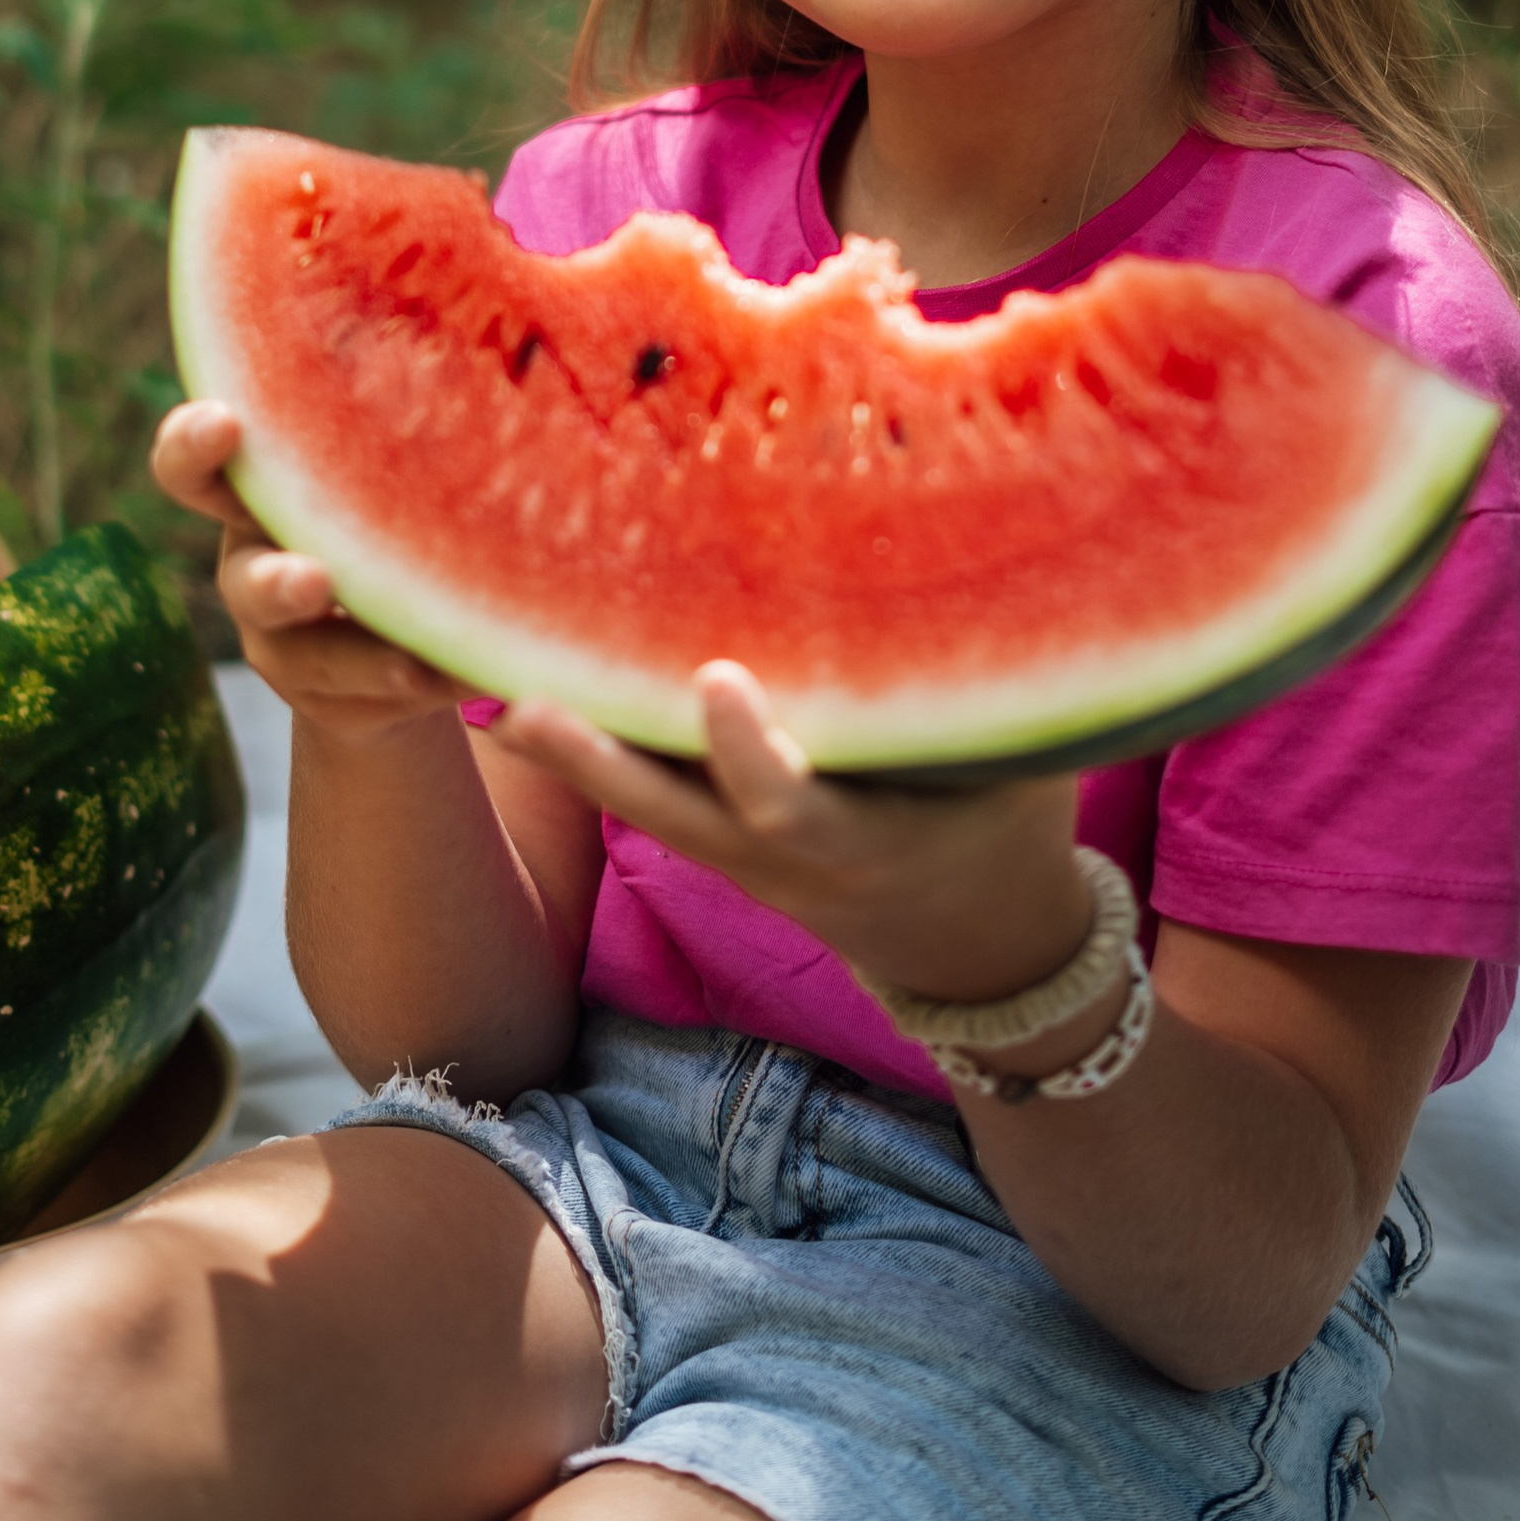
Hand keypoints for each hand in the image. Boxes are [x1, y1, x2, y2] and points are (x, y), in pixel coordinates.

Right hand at [149, 402, 462, 746]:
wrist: (376, 625)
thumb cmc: (376, 501)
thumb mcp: (371, 459)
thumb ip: (389, 416)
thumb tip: (481, 317)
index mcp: (253, 495)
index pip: (191, 466)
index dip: (194, 446)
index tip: (225, 423)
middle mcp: (253, 570)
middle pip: (246, 582)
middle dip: (278, 583)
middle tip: (316, 582)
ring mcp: (283, 646)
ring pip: (311, 660)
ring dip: (366, 660)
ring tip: (417, 664)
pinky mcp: (328, 701)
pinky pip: (372, 700)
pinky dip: (426, 682)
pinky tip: (473, 668)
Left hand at [491, 662, 1092, 1002]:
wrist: (977, 950)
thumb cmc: (1008, 832)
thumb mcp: (1023, 777)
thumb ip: (999, 697)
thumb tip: (1003, 570)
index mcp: (863, 842)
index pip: (790, 805)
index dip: (749, 752)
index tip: (717, 680)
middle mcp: (783, 860)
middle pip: (674, 816)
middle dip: (601, 765)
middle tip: (528, 707)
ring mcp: (741, 859)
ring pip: (647, 809)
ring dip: (572, 757)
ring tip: (496, 695)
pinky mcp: (720, 844)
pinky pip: (650, 797)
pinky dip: (592, 756)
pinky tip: (522, 694)